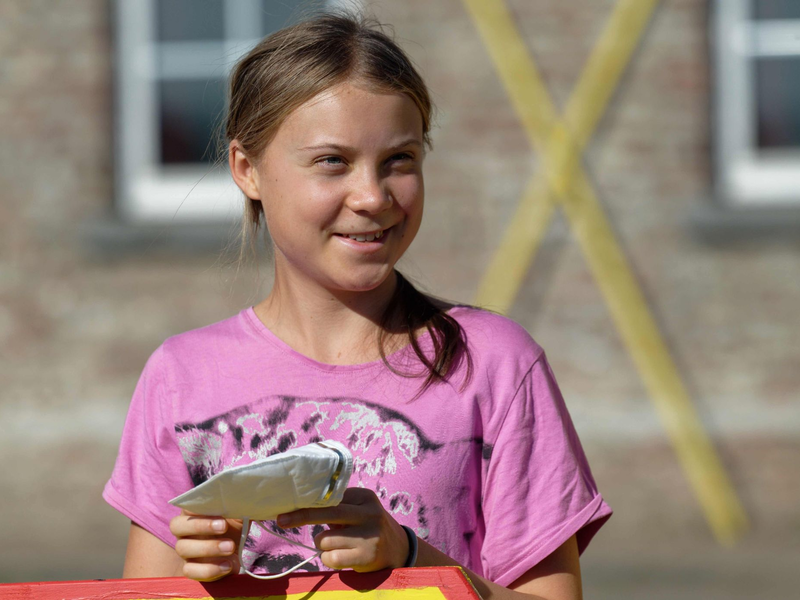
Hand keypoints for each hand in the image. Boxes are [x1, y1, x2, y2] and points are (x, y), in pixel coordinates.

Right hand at [169, 509, 243, 580]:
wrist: (238, 548)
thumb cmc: (234, 525)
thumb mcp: (237, 513)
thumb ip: (235, 505)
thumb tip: (240, 498)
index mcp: (192, 513)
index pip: (185, 507)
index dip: (198, 508)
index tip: (219, 510)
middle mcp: (184, 531)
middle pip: (177, 526)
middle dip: (201, 526)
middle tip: (224, 526)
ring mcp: (185, 551)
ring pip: (183, 549)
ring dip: (208, 548)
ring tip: (230, 547)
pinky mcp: (191, 569)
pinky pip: (190, 571)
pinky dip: (209, 569)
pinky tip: (228, 565)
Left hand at [277, 487, 408, 571]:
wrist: (399, 550)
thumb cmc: (367, 527)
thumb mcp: (359, 511)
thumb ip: (337, 507)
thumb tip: (300, 507)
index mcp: (365, 497)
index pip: (330, 497)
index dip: (308, 502)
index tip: (289, 505)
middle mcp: (369, 513)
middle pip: (327, 512)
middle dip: (302, 516)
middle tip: (282, 520)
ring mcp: (369, 535)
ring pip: (325, 538)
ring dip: (322, 544)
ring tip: (336, 545)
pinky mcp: (367, 556)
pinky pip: (331, 557)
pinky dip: (329, 558)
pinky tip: (341, 556)